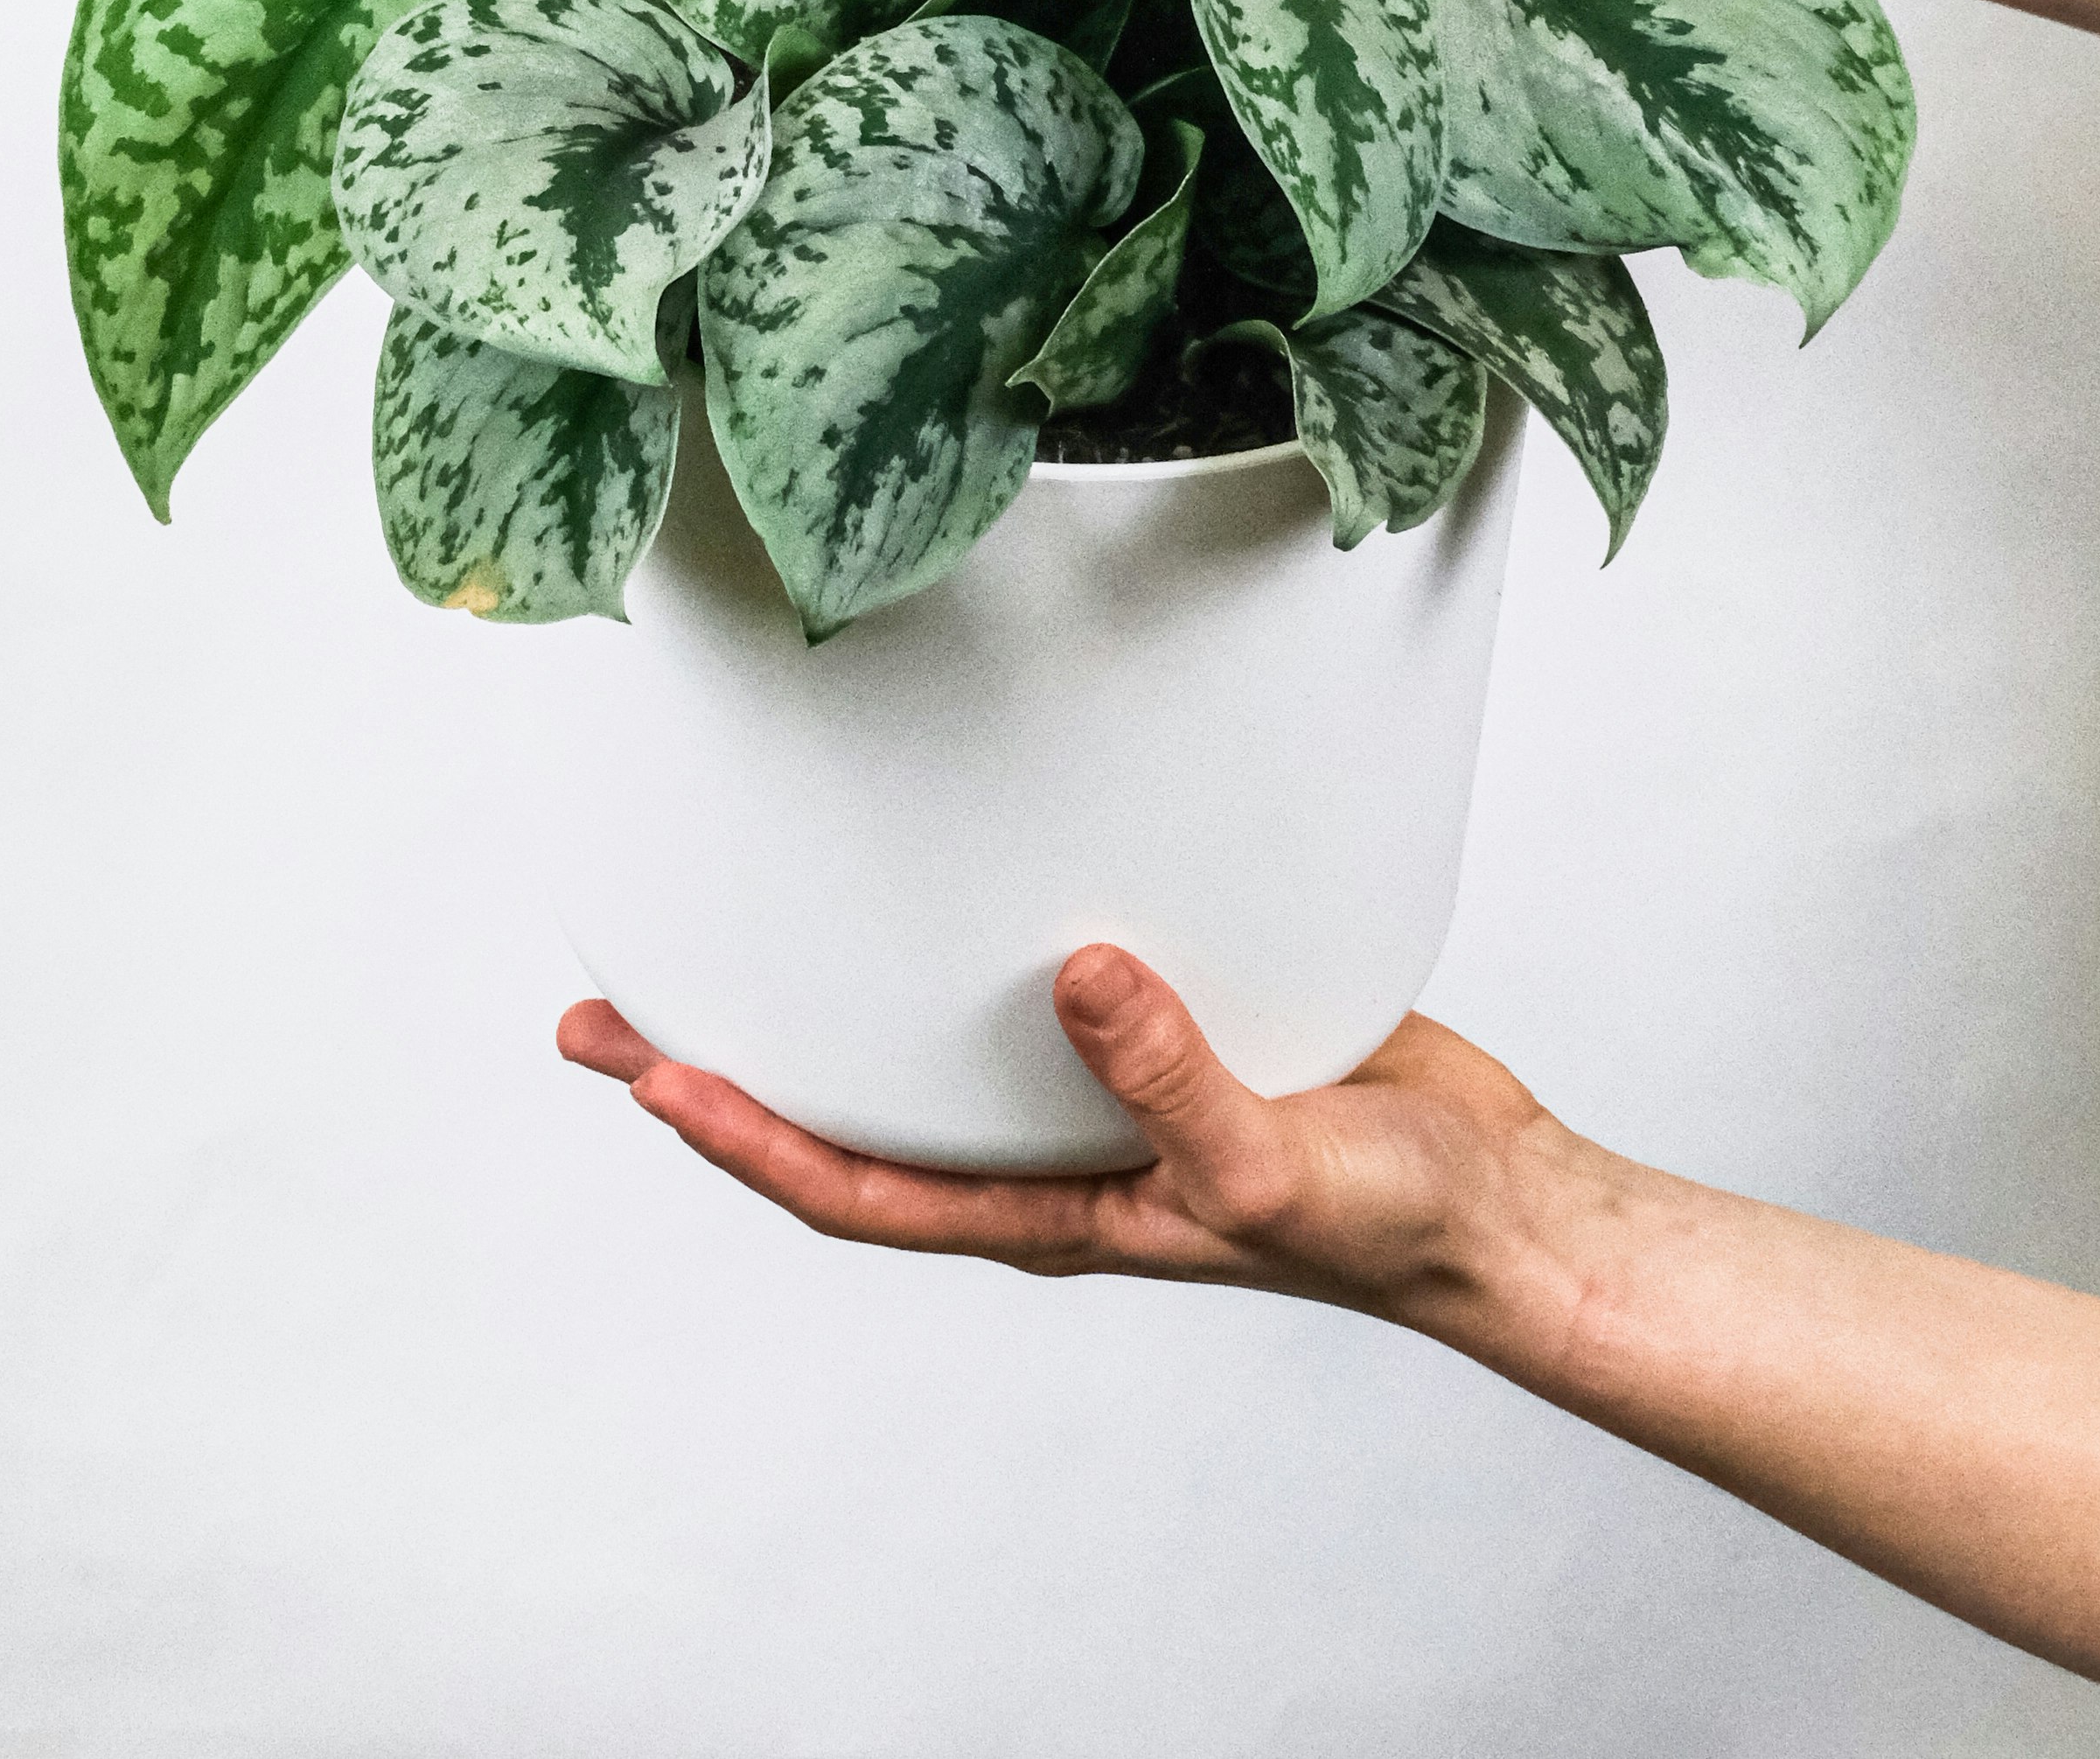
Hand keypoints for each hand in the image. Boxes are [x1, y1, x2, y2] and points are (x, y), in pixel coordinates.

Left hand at [558, 943, 1592, 1344]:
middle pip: (854, 1119)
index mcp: (1053, 1213)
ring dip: (824, 1000)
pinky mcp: (1160, 1026)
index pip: (854, 1187)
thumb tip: (1072, 976)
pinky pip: (1031, 988)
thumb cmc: (1387, 1221)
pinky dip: (957, 943)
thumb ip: (1169, 1079)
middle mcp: (1050, 1157)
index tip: (645, 1075)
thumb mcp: (1266, 1168)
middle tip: (608, 1012)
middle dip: (727, 1072)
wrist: (1492, 1200)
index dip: (743, 1137)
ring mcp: (1099, 1096)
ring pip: (925, 1051)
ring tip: (729, 926)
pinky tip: (943, 878)